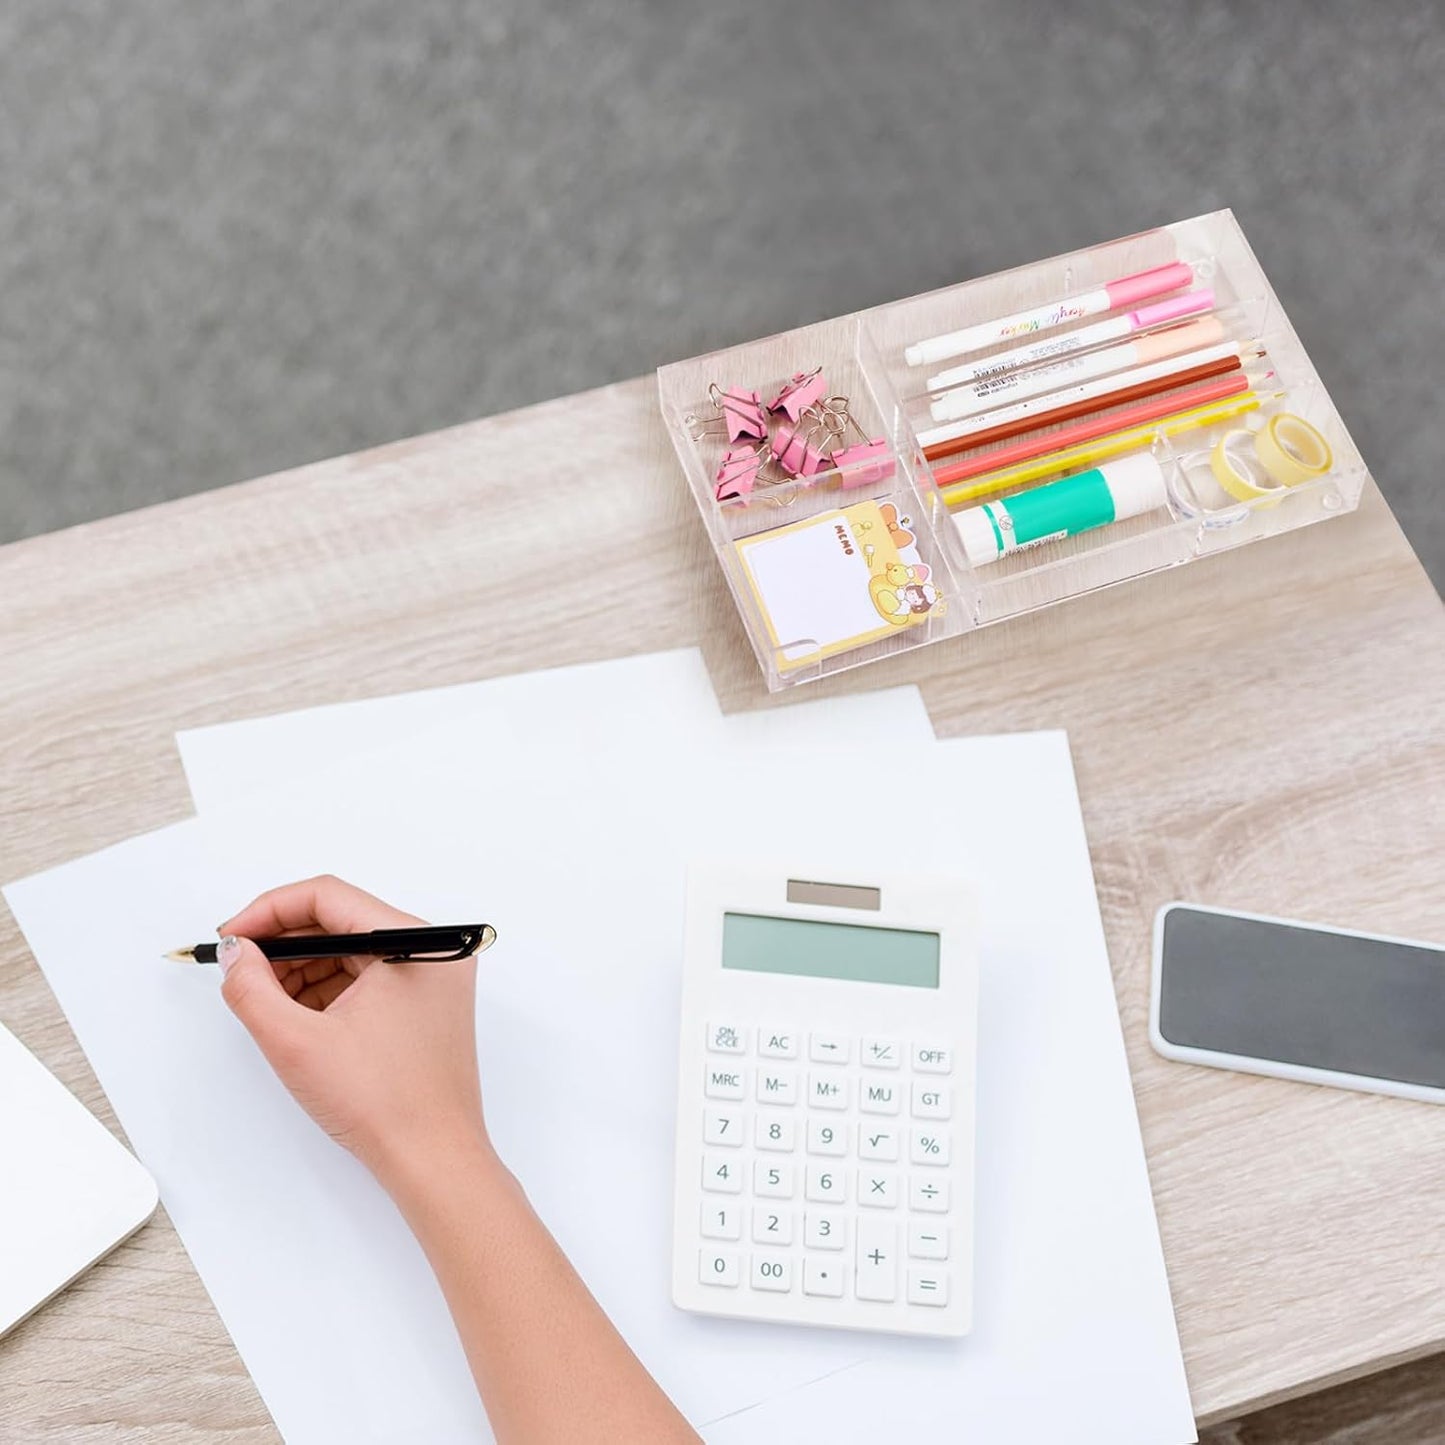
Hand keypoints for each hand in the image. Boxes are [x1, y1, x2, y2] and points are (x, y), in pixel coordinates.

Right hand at [217, 875, 493, 1189]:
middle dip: (283, 944)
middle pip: (341, 920)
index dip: (269, 912)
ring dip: (302, 969)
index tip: (231, 938)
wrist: (433, 1160)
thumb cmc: (383, 1104)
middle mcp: (430, 950)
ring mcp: (432, 979)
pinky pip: (367, 979)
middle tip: (240, 970)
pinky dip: (327, 991)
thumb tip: (236, 953)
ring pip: (351, 952)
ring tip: (265, 1002)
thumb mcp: (296, 1043)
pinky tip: (296, 1017)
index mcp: (412, 941)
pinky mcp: (425, 1006)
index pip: (328, 896)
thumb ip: (252, 989)